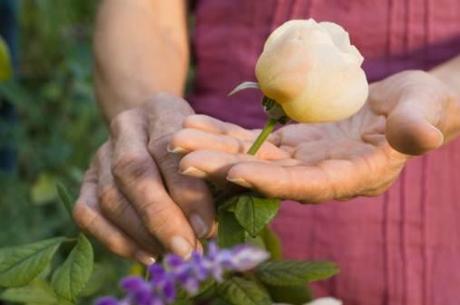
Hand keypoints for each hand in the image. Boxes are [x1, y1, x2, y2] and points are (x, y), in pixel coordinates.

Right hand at [73, 93, 214, 263]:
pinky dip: (115, 240)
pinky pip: (87, 213)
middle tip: (187, 250)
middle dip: (161, 218)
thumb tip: (211, 226)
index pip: (169, 149)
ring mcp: (100, 154)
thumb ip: (217, 172)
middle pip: (133, 172)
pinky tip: (146, 255)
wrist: (154, 127)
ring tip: (173, 255)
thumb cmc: (195, 142)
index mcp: (161, 111)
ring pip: (110, 196)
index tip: (205, 228)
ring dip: (142, 234)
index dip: (186, 191)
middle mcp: (125, 127)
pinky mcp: (86, 180)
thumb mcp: (214, 143)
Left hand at [169, 70, 459, 201]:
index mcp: (350, 177)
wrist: (403, 106)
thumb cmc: (420, 107)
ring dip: (212, 151)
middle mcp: (317, 175)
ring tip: (175, 140)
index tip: (234, 173)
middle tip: (182, 160)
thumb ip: (419, 124)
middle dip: (224, 169)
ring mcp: (299, 159)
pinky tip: (195, 124)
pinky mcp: (289, 143)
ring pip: (250, 158)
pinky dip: (223, 133)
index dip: (270, 180)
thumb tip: (421, 134)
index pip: (306, 185)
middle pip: (265, 176)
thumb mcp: (425, 109)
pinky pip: (250, 140)